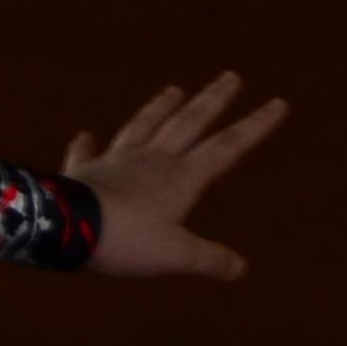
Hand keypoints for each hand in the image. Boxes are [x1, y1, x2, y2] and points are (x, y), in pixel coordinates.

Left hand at [63, 72, 286, 279]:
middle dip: (213, 100)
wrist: (68, 226)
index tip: (278, 103)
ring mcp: (116, 161)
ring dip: (160, 107)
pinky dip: (86, 144)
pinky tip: (85, 134)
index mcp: (181, 178)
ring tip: (174, 89)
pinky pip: (86, 153)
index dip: (254, 127)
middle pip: (189, 123)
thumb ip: (209, 259)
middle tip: (230, 76)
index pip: (226, 148)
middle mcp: (153, 160)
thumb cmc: (127, 240)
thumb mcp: (176, 255)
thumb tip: (242, 268)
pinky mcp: (84, 171)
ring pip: (143, 126)